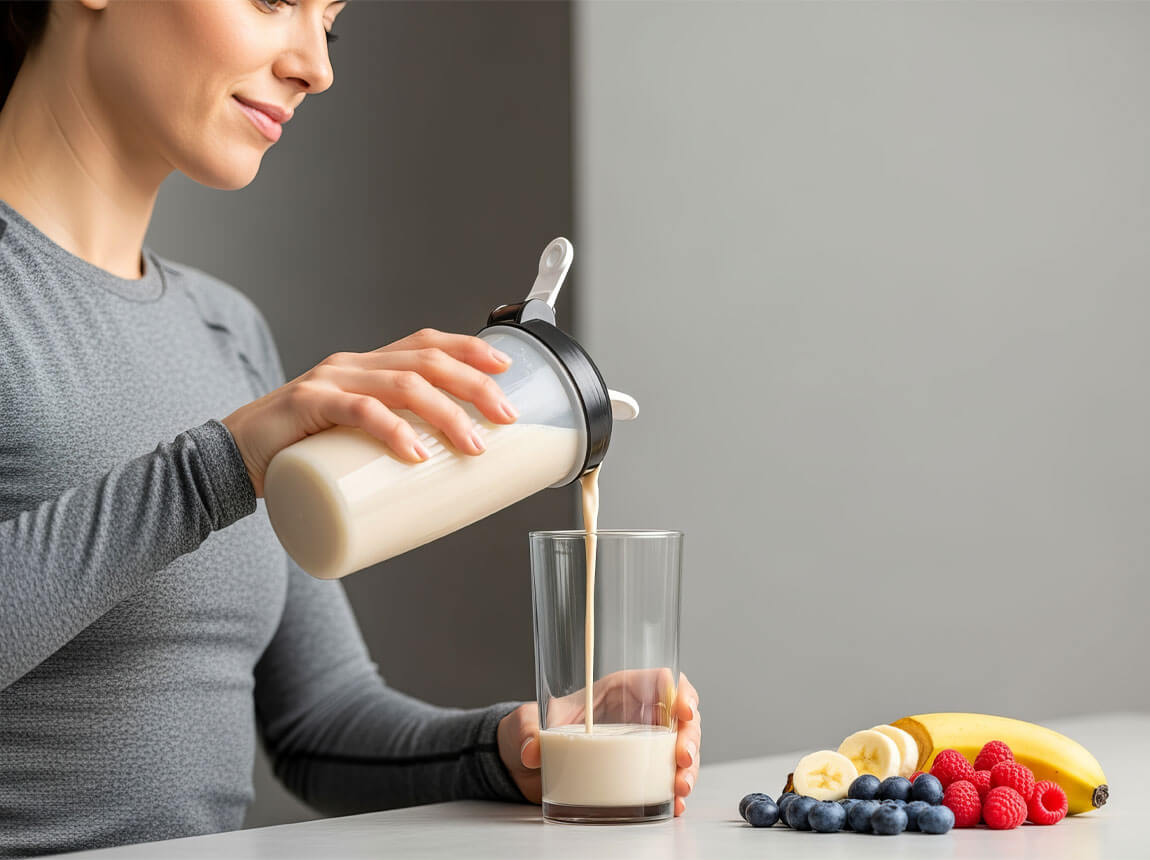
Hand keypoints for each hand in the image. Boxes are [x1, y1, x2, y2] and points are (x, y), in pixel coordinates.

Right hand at [222, 328, 517, 495]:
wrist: (230, 460)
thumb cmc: (298, 453)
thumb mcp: (352, 438)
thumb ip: (388, 441)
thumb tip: (445, 474)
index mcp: (366, 367)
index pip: (426, 343)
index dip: (469, 348)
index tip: (506, 366)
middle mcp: (352, 365)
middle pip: (426, 361)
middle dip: (474, 385)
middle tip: (506, 417)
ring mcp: (329, 381)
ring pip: (402, 385)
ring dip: (447, 414)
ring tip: (474, 444)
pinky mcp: (306, 406)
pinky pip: (358, 411)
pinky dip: (392, 430)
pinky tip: (416, 452)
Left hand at [497, 672, 701, 815]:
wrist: (526, 762)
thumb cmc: (535, 728)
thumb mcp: (526, 722)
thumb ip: (528, 731)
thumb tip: (532, 750)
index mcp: (619, 690)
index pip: (661, 680)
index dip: (680, 692)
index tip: (683, 711)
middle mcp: (636, 715)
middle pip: (680, 717)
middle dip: (689, 737)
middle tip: (682, 759)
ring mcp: (641, 744)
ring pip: (680, 748)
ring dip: (688, 768)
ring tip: (681, 787)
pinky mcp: (637, 772)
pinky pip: (665, 778)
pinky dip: (674, 792)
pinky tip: (675, 804)